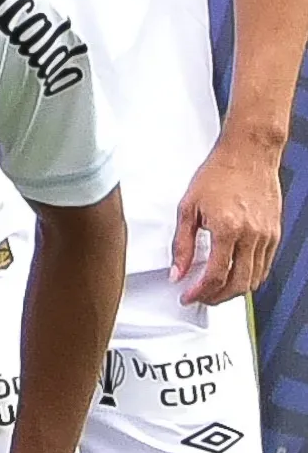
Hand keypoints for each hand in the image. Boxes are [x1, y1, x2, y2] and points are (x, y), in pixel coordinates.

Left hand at [171, 141, 281, 303]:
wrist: (248, 155)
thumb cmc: (219, 173)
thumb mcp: (187, 207)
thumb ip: (181, 244)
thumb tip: (177, 271)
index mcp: (227, 229)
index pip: (215, 276)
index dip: (200, 293)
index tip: (188, 297)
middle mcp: (251, 235)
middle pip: (238, 284)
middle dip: (217, 298)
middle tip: (200, 298)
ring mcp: (267, 236)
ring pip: (254, 279)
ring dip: (233, 290)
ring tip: (214, 289)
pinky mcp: (275, 234)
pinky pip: (264, 266)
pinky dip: (249, 277)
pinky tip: (234, 274)